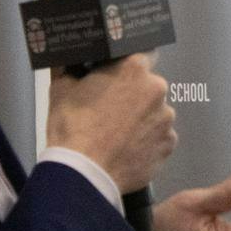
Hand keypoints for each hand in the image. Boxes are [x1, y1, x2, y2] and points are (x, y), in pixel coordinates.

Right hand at [46, 54, 175, 192]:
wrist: (84, 174)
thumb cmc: (72, 126)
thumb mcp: (60, 88)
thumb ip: (68, 67)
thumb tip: (66, 57)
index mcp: (134, 68)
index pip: (140, 56)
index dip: (127, 68)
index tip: (116, 78)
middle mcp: (158, 89)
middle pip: (148, 87)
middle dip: (134, 95)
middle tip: (111, 111)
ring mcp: (166, 119)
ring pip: (155, 114)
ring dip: (142, 120)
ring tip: (119, 136)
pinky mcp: (169, 145)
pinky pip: (159, 138)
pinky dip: (147, 142)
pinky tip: (129, 151)